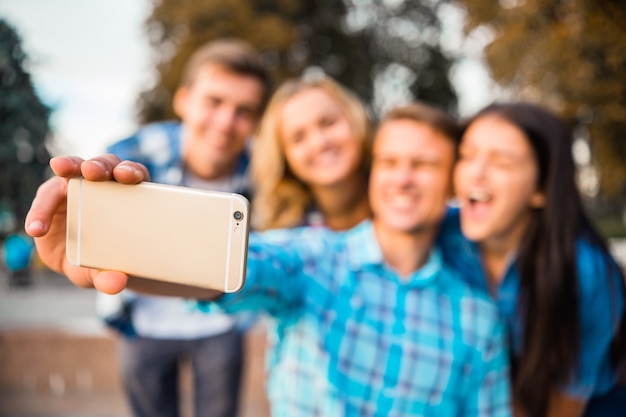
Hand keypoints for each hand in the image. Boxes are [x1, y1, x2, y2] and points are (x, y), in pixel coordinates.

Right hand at [24, 155, 149, 293]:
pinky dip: (41, 211)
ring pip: (75, 169)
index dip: (132, 172)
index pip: (134, 176)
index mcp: (130, 196)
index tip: (128, 178)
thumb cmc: (108, 260)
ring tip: (61, 169)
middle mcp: (105, 186)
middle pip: (106, 165)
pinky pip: (46, 197)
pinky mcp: (53, 196)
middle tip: (92, 172)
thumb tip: (117, 284)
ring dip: (69, 166)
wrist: (89, 266)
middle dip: (99, 165)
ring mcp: (78, 187)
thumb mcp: (107, 270)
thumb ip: (110, 276)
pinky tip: (37, 227)